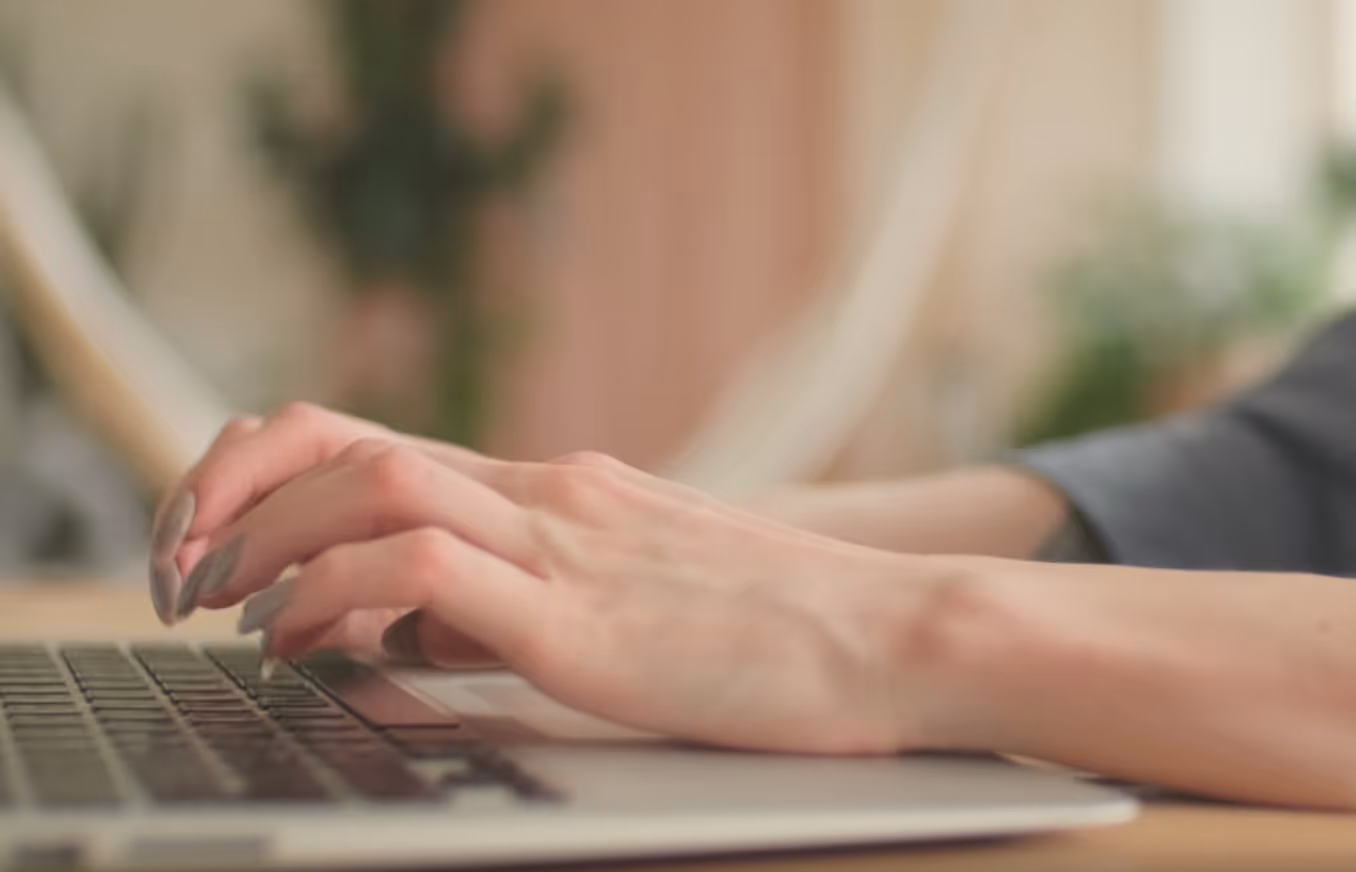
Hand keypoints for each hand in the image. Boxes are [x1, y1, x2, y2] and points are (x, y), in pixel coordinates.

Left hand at [153, 405, 971, 753]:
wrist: (894, 636)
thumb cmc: (775, 630)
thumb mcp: (623, 599)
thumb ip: (512, 600)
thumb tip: (404, 634)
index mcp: (558, 489)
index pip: (380, 441)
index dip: (273, 474)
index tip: (222, 535)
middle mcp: (551, 493)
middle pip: (350, 445)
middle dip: (235, 496)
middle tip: (184, 567)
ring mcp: (568, 546)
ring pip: (374, 488)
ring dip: (268, 540)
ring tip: (222, 604)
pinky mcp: (585, 619)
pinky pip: (427, 576)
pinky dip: (341, 597)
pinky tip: (311, 644)